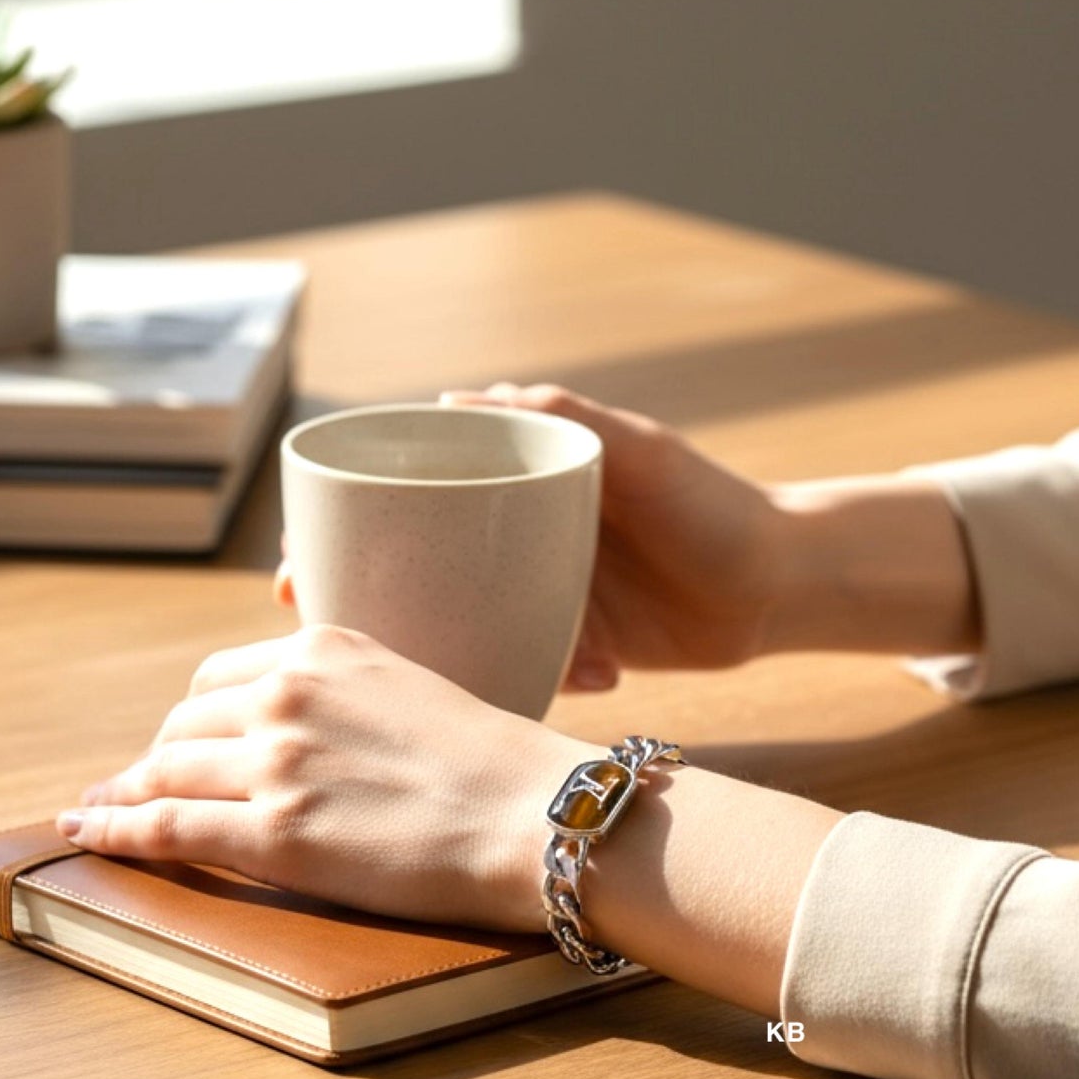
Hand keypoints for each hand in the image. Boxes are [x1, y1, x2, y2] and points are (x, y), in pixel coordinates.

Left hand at [56, 625, 590, 929]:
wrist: (537, 815)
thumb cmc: (497, 763)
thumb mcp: (412, 688)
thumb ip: (349, 693)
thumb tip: (312, 727)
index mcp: (323, 649)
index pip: (220, 678)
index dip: (191, 719)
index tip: (177, 741)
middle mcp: (288, 694)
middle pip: (184, 725)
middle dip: (158, 756)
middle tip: (139, 783)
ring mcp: (277, 764)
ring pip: (164, 772)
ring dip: (126, 792)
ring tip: (100, 809)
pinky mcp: (276, 835)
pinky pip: (166, 827)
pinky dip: (115, 828)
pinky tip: (87, 829)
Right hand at [273, 384, 778, 690]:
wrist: (781, 585)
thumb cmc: (710, 504)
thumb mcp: (636, 451)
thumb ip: (560, 416)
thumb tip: (452, 400)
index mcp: (518, 481)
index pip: (409, 496)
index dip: (342, 531)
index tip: (297, 570)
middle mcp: (516, 536)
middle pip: (413, 567)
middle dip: (365, 604)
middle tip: (326, 641)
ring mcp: (540, 591)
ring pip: (461, 623)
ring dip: (441, 652)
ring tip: (428, 678)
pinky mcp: (572, 641)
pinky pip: (525, 660)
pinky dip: (540, 671)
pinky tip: (592, 671)